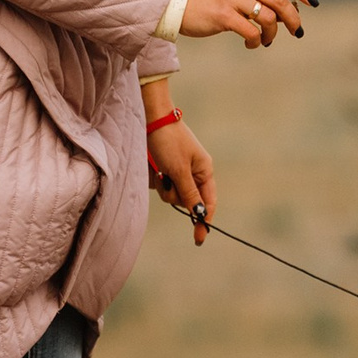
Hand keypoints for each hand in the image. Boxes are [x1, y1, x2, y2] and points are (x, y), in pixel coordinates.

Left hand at [145, 105, 218, 243]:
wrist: (149, 119)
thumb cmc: (168, 141)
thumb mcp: (179, 170)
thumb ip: (189, 194)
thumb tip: (199, 214)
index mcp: (204, 171)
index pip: (208, 202)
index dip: (203, 220)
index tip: (199, 238)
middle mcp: (193, 173)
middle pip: (187, 201)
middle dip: (176, 195)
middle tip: (168, 178)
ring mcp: (177, 172)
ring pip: (171, 195)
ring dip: (164, 187)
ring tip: (159, 168)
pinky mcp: (163, 170)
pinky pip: (161, 186)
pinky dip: (156, 179)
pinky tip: (152, 165)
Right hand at [182, 0, 316, 48]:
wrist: (179, 5)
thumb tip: (291, 12)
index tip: (312, 3)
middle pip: (279, 1)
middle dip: (293, 19)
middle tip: (297, 32)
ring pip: (268, 18)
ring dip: (273, 34)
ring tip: (266, 40)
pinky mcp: (223, 15)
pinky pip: (251, 31)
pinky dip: (256, 41)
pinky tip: (252, 43)